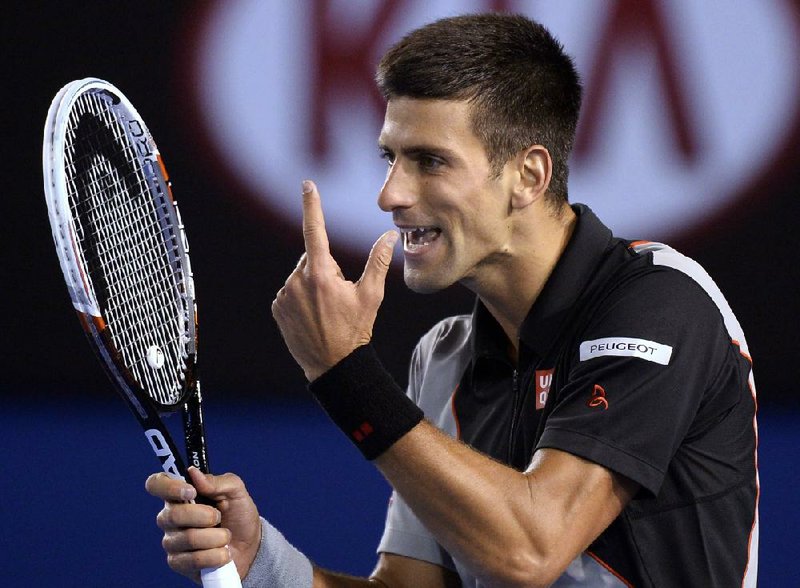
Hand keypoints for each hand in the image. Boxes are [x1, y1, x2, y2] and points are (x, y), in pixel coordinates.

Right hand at [145, 467, 261, 582]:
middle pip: (173, 515)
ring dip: (216, 537)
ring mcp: (172, 541)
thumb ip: (217, 481)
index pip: (156, 484)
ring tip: (226, 537)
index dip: (168, 487)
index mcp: (180, 494)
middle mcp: (170, 516)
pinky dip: (215, 556)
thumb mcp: (236, 492)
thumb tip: (194, 473)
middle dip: (205, 516)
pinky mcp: (178, 563)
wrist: (250, 546)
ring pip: (187, 538)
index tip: (191, 492)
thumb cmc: (238, 515)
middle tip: (219, 517)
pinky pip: (193, 560)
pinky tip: (222, 553)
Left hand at [272, 180, 397, 380]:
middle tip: (339, 297)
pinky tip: (313, 316)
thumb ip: (378, 262)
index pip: (315, 231)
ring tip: (326, 311)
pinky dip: (301, 297)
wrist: (333, 365)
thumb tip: (390, 235)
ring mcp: (284, 295)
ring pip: (302, 275)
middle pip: (313, 259)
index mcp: (321, 274)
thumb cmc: (355, 330)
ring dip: (313, 285)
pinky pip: (291, 291)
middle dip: (327, 270)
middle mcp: (298, 281)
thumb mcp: (371, 296)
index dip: (312, 205)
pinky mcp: (277, 307)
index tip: (307, 184)